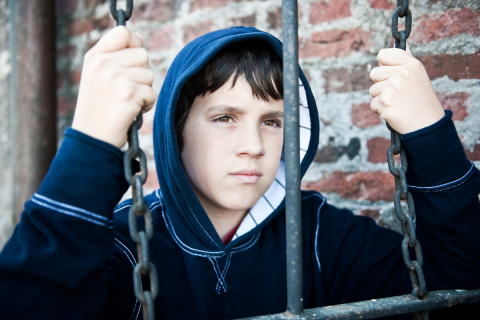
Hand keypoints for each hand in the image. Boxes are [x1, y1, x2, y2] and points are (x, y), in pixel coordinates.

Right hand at [72, 26, 156, 147]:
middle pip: (143, 55)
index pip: (123, 32)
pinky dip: (146, 105)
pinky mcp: (128, 94)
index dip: (134, 43)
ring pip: (149, 75)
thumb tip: (139, 38)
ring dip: (144, 91)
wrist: (92, 139)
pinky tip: (131, 112)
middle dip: (141, 74)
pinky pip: (152, 93)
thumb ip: (115, 56)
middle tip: (125, 91)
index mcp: (94, 57)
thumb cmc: (98, 109)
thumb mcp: (97, 76)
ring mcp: (115, 78)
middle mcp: (103, 64)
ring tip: (126, 103)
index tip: (132, 61)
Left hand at [369, 44, 443, 133]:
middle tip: (397, 93)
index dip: (384, 65)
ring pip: (372, 90)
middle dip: (381, 84)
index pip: (382, 54)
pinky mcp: (385, 102)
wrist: (427, 125)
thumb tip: (397, 42)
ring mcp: (393, 87)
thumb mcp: (418, 75)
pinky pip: (373, 104)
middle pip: (374, 73)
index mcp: (411, 64)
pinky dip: (381, 110)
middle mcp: (402, 73)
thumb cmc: (421, 100)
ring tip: (398, 103)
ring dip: (381, 99)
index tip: (392, 74)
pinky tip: (395, 112)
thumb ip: (405, 59)